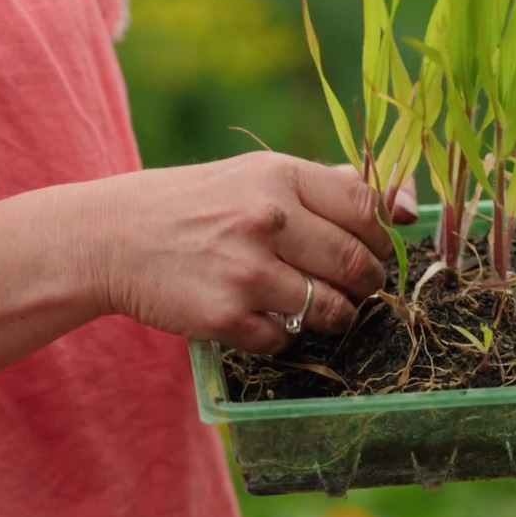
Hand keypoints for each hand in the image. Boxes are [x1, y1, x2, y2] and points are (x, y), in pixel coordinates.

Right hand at [80, 151, 417, 354]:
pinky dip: (282, 337)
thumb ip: (329, 187)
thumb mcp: (259, 176)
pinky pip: (285, 340)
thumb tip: (404, 203)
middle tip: (352, 286)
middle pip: (359, 264)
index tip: (376, 247)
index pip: (368, 207)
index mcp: (282, 176)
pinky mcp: (224, 315)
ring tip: (316, 307)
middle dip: (366, 283)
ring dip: (333, 316)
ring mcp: (246, 269)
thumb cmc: (199, 204)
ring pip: (331, 310)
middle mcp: (268, 218)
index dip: (384, 235)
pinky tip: (262, 319)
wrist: (110, 237)